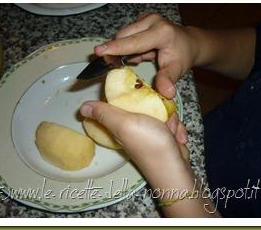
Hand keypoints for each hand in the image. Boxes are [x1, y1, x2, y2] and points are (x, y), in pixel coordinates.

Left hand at [80, 101, 219, 216]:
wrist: (174, 168)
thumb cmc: (149, 143)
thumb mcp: (123, 124)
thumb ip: (104, 113)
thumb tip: (82, 107)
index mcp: (120, 123)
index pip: (121, 100)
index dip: (132, 93)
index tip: (145, 92)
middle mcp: (133, 127)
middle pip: (147, 103)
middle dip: (160, 107)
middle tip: (163, 117)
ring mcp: (151, 132)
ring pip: (163, 111)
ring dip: (171, 119)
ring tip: (170, 130)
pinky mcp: (165, 137)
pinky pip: (172, 123)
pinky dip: (177, 130)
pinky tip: (177, 138)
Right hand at [93, 13, 198, 98]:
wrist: (187, 43)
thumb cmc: (183, 55)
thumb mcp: (177, 69)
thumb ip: (168, 79)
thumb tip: (166, 93)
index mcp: (161, 32)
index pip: (134, 42)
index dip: (115, 48)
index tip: (98, 52)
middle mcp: (151, 21)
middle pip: (123, 37)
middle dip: (117, 52)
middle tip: (118, 67)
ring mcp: (145, 20)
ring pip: (122, 36)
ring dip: (123, 51)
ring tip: (136, 61)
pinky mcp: (140, 22)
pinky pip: (126, 36)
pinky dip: (128, 48)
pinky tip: (138, 55)